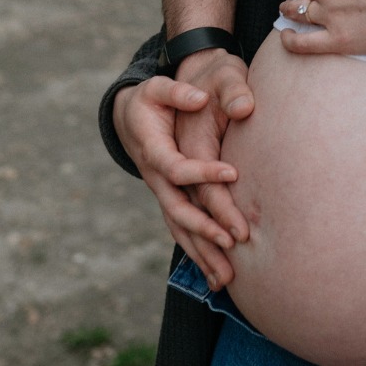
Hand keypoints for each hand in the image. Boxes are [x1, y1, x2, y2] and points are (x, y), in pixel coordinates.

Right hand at [112, 57, 248, 288]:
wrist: (129, 115)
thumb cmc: (151, 99)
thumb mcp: (159, 88)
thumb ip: (178, 92)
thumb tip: (199, 98)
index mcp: (154, 149)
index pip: (177, 167)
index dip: (203, 171)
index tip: (234, 172)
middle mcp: (155, 177)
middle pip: (177, 209)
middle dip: (205, 226)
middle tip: (235, 238)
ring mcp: (161, 192)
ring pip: (180, 227)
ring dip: (203, 252)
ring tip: (226, 277)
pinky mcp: (170, 199)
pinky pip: (183, 229)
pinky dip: (198, 251)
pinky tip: (215, 274)